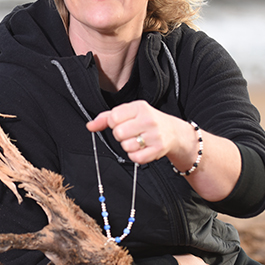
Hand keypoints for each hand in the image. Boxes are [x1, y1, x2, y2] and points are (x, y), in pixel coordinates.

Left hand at [88, 101, 241, 201]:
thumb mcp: (129, 113)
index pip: (114, 117)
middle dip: (121, 136)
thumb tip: (90, 126)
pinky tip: (142, 149)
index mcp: (140, 107)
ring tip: (138, 141)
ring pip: (126, 146)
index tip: (122, 123)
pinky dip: (135, 156)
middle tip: (131, 134)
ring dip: (128, 146)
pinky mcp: (158, 150)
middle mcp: (148, 119)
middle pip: (118, 133)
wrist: (175, 133)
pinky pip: (135, 158)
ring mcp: (154, 135)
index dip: (114, 123)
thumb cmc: (147, 122)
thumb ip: (107, 118)